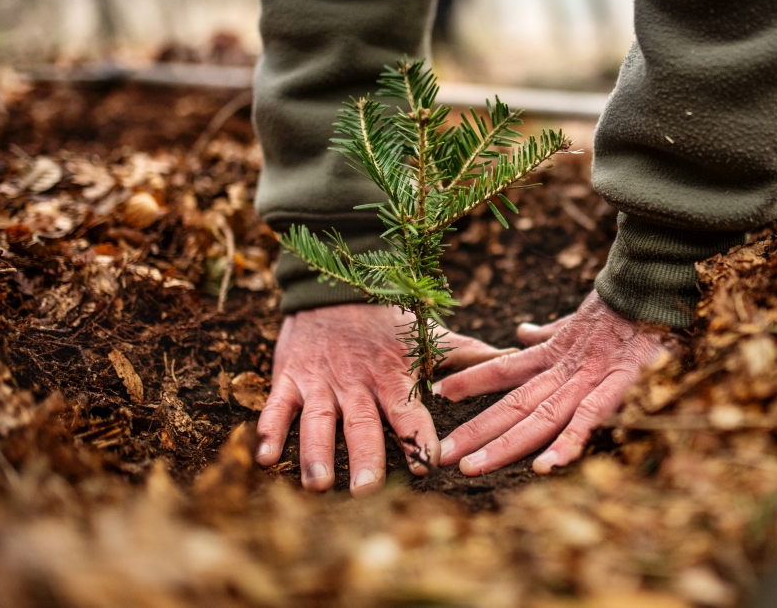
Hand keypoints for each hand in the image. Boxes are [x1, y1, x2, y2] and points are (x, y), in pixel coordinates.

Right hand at [255, 303, 511, 494]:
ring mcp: (320, 380)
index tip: (429, 465)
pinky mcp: (290, 376)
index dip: (418, 437)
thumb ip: (466, 354)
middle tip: (367, 491)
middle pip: (361, 424)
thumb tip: (510, 359)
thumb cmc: (388, 321)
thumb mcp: (427, 334)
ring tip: (319, 485)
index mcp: (393, 375)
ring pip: (317, 420)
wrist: (334, 284)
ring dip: (316, 453)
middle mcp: (356, 382)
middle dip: (365, 456)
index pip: (409, 412)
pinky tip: (265, 458)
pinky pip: (277, 405)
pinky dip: (271, 430)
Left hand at [435, 291, 663, 475]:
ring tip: (471, 466)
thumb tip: (522, 332)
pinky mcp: (618, 385)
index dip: (471, 380)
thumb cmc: (622, 307)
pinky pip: (589, 419)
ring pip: (539, 417)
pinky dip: (567, 443)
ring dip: (504, 444)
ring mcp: (588, 379)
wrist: (653, 286)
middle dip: (476, 430)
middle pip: (512, 404)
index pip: (504, 368)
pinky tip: (544, 467)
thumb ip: (549, 331)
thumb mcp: (578, 319)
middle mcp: (564, 370)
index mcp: (555, 354)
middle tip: (441, 455)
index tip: (438, 392)